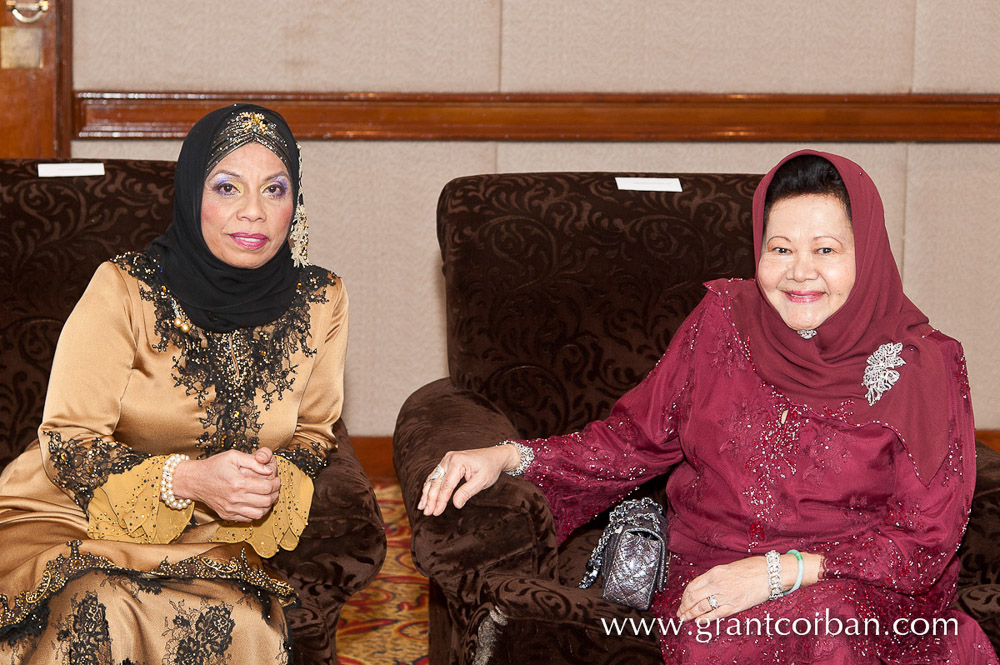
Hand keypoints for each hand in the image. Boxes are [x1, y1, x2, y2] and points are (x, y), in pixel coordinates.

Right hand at [172, 447, 280, 521]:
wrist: (194, 480)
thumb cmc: (213, 466)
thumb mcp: (233, 456)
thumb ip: (253, 461)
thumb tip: (268, 469)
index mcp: (237, 483)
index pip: (266, 487)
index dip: (276, 483)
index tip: (276, 479)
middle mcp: (234, 499)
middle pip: (266, 502)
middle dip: (275, 494)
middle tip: (274, 487)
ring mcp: (230, 509)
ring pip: (259, 513)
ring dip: (268, 505)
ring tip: (267, 496)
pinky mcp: (227, 515)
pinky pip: (248, 519)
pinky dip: (257, 512)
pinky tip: (256, 502)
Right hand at [417, 444, 520, 515]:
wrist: (494, 456)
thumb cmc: (490, 468)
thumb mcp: (482, 481)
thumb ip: (467, 492)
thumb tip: (456, 504)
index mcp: (458, 462)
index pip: (446, 485)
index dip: (440, 500)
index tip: (436, 513)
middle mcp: (449, 458)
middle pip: (436, 482)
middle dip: (430, 499)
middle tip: (427, 513)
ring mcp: (446, 459)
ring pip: (433, 479)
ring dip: (427, 493)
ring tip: (422, 507)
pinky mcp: (446, 463)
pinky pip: (436, 476)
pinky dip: (431, 486)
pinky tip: (426, 496)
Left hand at [677, 552, 822, 621]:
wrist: (771, 573)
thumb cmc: (753, 568)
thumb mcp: (729, 567)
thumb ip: (715, 577)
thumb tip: (705, 586)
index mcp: (714, 573)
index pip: (692, 586)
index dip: (685, 596)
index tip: (682, 601)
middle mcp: (717, 584)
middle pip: (694, 598)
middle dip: (684, 607)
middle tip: (680, 613)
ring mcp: (726, 596)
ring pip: (702, 607)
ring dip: (691, 614)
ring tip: (686, 619)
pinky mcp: (735, 606)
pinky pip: (716, 614)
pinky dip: (706, 619)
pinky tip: (700, 621)